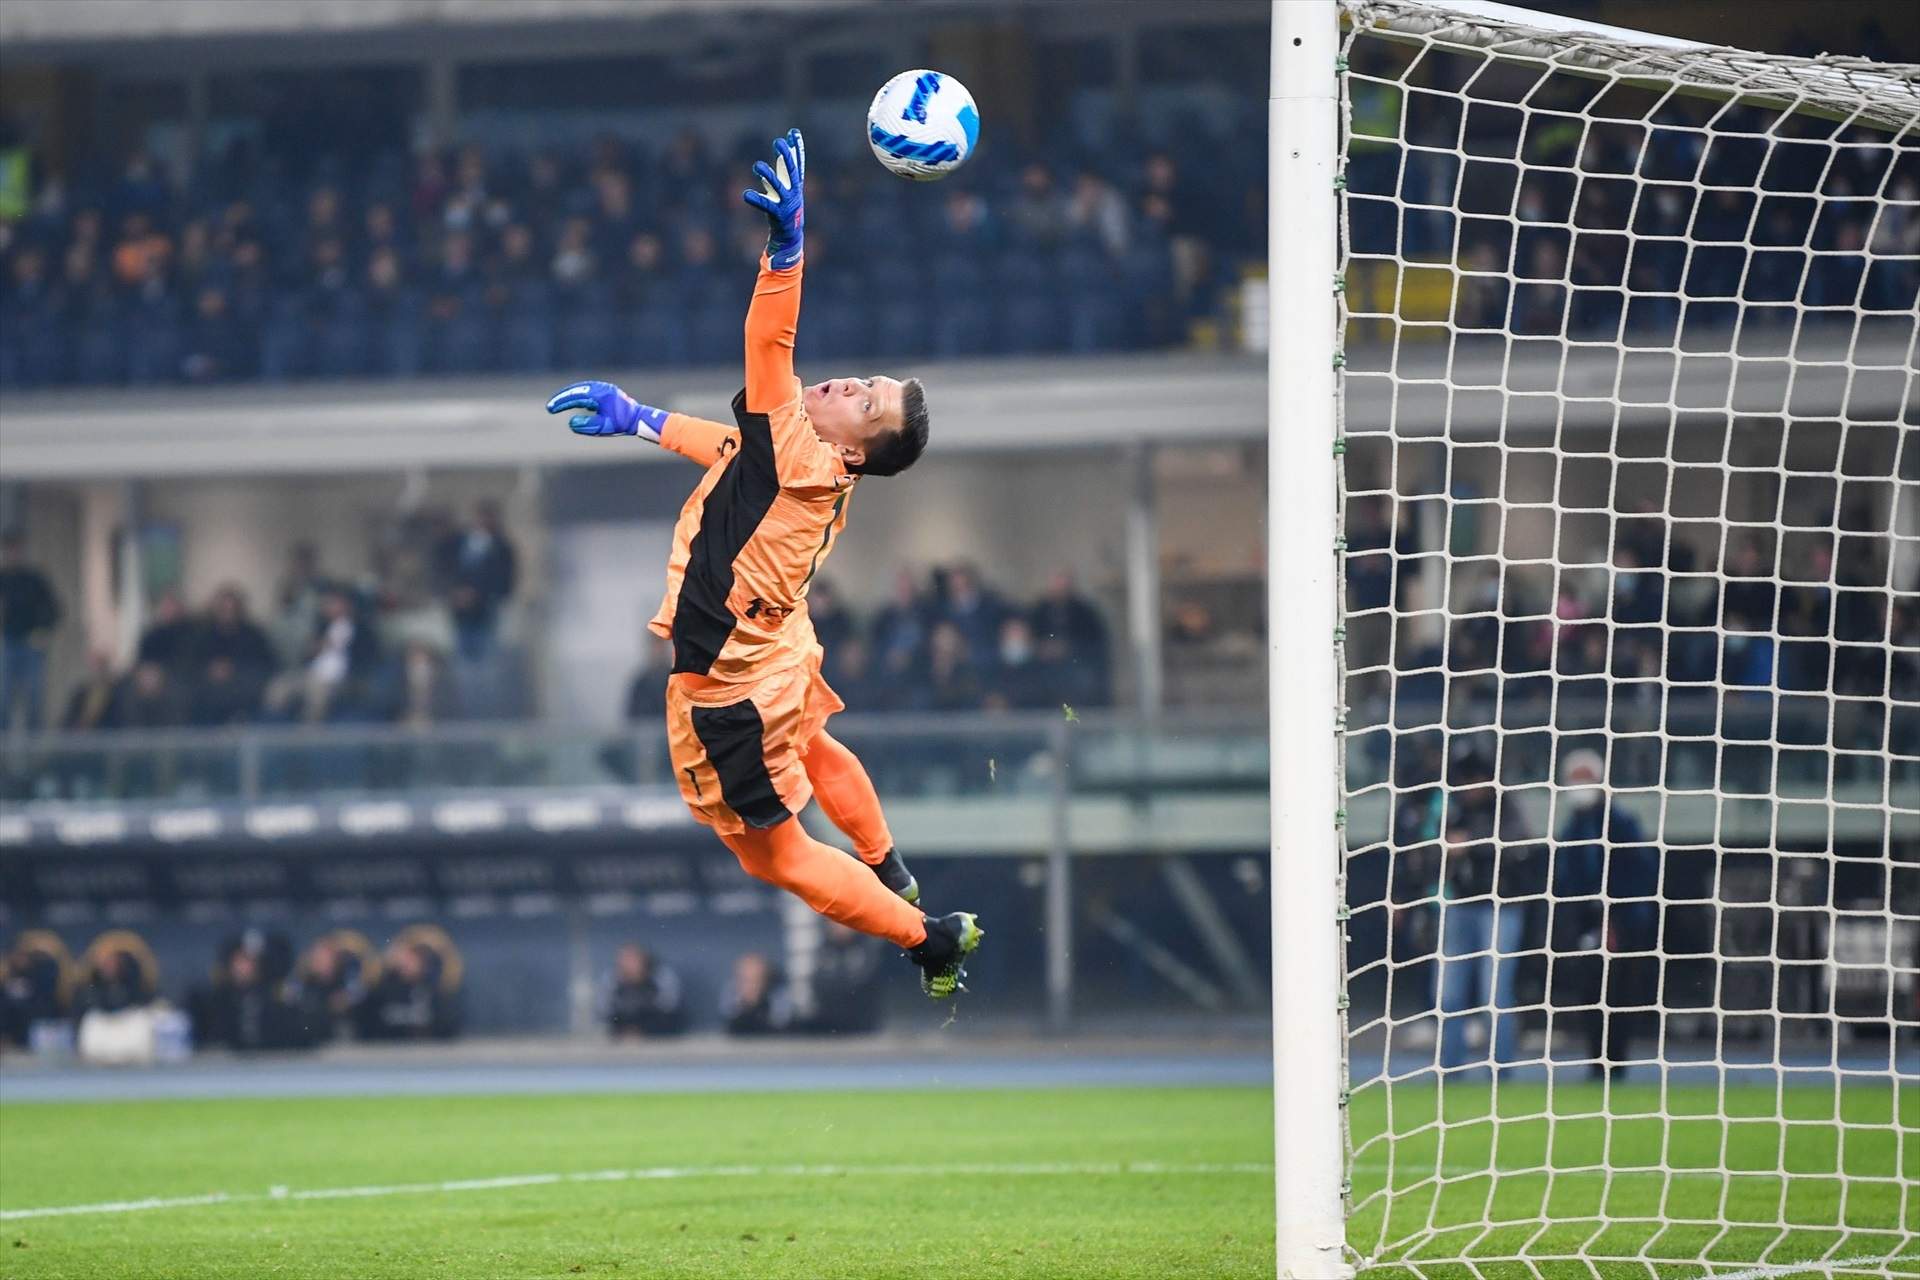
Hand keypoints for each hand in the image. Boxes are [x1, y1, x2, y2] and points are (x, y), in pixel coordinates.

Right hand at [545, 380, 668, 441]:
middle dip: (562, 398)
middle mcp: (601, 388)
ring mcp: (603, 389)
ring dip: (569, 396)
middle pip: (576, 390)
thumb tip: (571, 422)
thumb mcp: (604, 427)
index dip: (561, 402)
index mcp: (600, 394)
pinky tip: (572, 402)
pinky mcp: (605, 392)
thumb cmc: (623, 423)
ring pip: (581, 389)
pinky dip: (577, 396)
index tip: (551, 408)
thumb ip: (587, 425)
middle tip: (550, 406)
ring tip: (557, 403)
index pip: (575, 396)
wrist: (639, 418)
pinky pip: (587, 391)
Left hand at [742, 129, 804, 269]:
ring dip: (768, 175)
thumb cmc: (786, 206)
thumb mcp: (786, 185)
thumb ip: (783, 167)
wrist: (791, 234)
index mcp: (796, 183)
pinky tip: (746, 194)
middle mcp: (794, 191)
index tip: (793, 132)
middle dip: (786, 156)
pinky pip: (766, 205)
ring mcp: (787, 203)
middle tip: (778, 142)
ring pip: (778, 186)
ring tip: (757, 166)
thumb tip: (785, 147)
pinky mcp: (778, 214)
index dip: (797, 147)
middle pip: (792, 171)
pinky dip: (756, 199)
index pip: (798, 162)